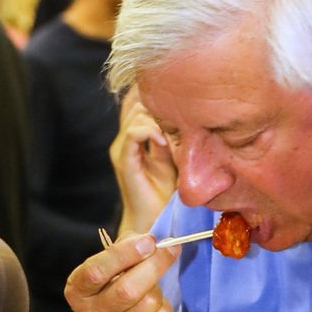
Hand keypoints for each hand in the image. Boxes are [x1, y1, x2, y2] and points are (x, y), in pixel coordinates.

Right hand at [64, 234, 179, 311]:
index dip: (123, 254)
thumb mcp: (112, 264)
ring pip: (148, 303)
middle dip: (154, 266)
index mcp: (78, 289)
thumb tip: (151, 242)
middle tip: (170, 250)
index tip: (148, 241)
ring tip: (150, 289)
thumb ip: (126, 247)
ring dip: (158, 290)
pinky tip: (154, 309)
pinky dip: (165, 309)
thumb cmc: (116, 285)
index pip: (96, 271)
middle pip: (127, 290)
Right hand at [110, 88, 175, 236]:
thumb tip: (189, 113)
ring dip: (157, 116)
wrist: (154, 219)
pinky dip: (149, 131)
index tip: (182, 94)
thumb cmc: (168, 191)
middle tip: (182, 109)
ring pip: (135, 112)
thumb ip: (176, 135)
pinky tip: (165, 141)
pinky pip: (133, 133)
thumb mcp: (176, 155)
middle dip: (158, 101)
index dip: (156, 92)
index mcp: (137, 135)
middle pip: (136, 100)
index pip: (139, 100)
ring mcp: (122, 148)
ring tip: (175, 128)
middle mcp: (126, 138)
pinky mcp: (124, 160)